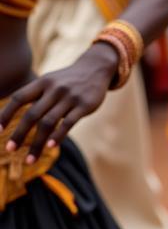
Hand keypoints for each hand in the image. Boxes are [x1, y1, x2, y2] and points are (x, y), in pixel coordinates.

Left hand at [0, 44, 118, 161]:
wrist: (97, 68)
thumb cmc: (67, 80)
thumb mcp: (49, 81)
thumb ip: (33, 96)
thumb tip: (7, 116)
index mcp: (42, 82)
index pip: (19, 98)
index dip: (5, 114)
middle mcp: (55, 89)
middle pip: (32, 114)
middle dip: (19, 134)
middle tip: (9, 150)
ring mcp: (70, 97)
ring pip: (49, 123)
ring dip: (37, 144)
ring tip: (29, 160)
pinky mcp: (85, 105)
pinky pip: (68, 123)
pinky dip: (58, 136)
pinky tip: (51, 147)